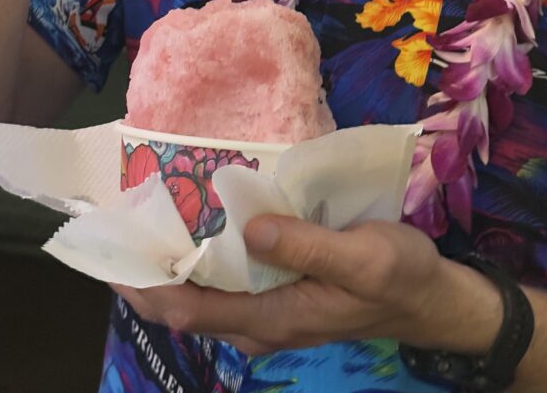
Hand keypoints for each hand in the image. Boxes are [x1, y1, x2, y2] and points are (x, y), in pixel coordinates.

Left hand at [112, 215, 500, 357]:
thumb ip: (305, 246)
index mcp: (275, 318)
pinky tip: (202, 229)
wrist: (433, 299)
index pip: (192, 312)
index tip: (113, 261)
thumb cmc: (399, 277)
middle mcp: (263, 323)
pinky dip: (205, 262)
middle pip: (190, 307)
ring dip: (174, 268)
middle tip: (121, 230)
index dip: (147, 289)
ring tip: (149, 223)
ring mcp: (272, 313)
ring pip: (207, 297)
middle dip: (150, 276)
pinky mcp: (283, 296)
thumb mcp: (362, 257)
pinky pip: (230, 285)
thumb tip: (248, 230)